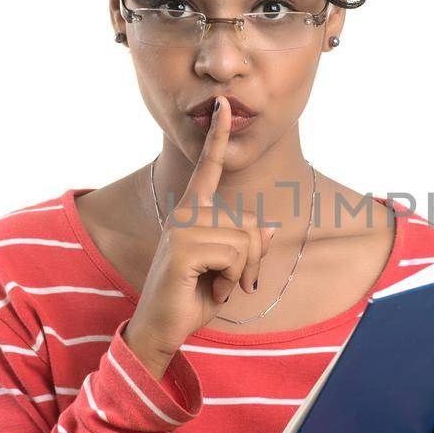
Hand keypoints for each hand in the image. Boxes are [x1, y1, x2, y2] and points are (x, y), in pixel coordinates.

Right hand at [125, 98, 277, 377]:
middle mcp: (186, 213)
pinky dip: (230, 280)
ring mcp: (182, 228)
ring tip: (215, 285)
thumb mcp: (229, 268)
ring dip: (240, 273)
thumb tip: (271, 227)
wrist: (163, 328)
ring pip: (244, 241)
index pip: (209, 167)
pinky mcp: (182, 247)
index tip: (223, 104)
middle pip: (249, 224)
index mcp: (193, 212)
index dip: (218, 136)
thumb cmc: (194, 295)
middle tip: (232, 282)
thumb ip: (247, 244)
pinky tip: (208, 289)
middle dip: (253, 260)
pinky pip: (234, 256)